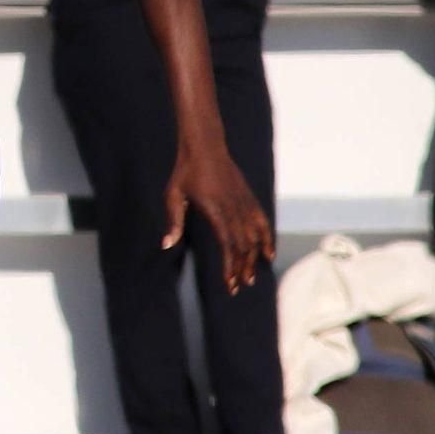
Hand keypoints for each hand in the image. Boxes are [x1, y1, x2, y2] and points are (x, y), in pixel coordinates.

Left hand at [163, 145, 273, 293]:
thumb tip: (166, 245)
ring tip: (251, 277)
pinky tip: (268, 254)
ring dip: (253, 258)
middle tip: (238, 286)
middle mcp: (234, 207)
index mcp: (215, 209)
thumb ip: (173, 221)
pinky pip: (262, 221)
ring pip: (254, 236)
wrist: (205, 147)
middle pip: (243, 244)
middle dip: (242, 268)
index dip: (230, 266)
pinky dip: (267, 238)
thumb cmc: (184, 172)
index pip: (227, 244)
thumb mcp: (173, 195)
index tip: (229, 283)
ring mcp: (244, 202)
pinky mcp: (249, 198)